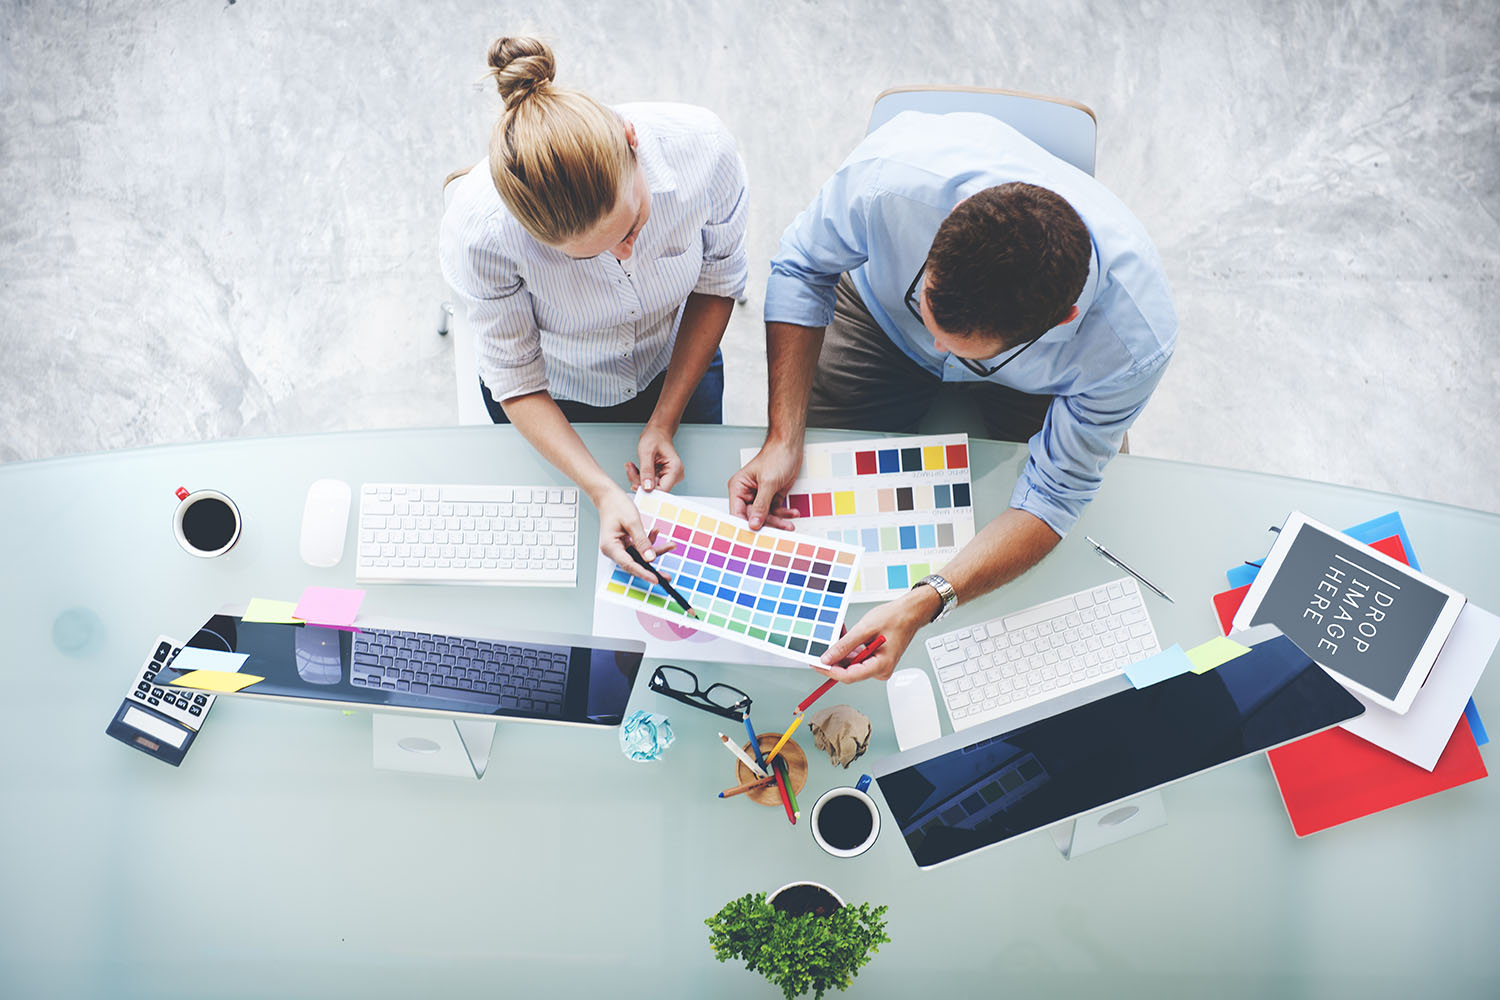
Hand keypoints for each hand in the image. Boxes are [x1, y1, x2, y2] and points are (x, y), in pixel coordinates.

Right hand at [595, 486, 676, 584]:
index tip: (655, 579)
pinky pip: (639, 548)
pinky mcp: (625, 543)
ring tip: (669, 545)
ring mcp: (619, 547)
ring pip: (639, 556)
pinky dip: (649, 542)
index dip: (643, 573)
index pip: (628, 564)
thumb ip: (642, 541)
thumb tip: (650, 558)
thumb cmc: (616, 506)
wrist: (609, 496)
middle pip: (634, 564)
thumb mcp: (632, 522)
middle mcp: (614, 550)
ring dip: (654, 550)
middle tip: (666, 576)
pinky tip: (655, 533)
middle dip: (652, 568)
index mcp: (610, 547)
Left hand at [626, 424, 683, 492]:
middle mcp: (674, 475)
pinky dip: (639, 477)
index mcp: (675, 469)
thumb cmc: (655, 437)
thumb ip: (646, 470)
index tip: (635, 485)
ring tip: (631, 467)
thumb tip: (647, 487)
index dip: (648, 490)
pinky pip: (648, 483)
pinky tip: (635, 468)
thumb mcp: (647, 452)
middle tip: (631, 470)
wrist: (657, 432)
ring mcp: (668, 477)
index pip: (663, 490)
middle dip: (639, 482)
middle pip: (655, 490)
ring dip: (637, 479)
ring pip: (650, 488)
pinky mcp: (661, 477)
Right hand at [728, 439, 803, 529]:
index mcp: (738, 487)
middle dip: (768, 523)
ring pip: (766, 516)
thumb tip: (754, 523)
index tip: (754, 536)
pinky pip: (776, 511)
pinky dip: (784, 513)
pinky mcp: (771, 496)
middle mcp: (747, 493)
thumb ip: (761, 505)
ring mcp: (760, 496)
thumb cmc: (776, 455)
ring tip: (789, 523)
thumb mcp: (768, 482)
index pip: (737, 513)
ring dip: (779, 520)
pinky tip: (792, 513)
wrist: (791, 446)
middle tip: (779, 530)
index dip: (745, 525)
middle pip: (753, 517)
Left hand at [810, 588, 940, 683]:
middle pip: (849, 671)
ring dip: (842, 652)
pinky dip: (849, 648)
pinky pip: (858, 658)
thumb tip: (828, 658)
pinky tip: (845, 636)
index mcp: (881, 666)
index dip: (830, 671)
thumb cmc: (895, 619)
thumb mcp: (865, 630)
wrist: (910, 612)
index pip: (849, 676)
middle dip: (834, 659)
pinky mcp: (876, 660)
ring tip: (837, 635)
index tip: (817, 664)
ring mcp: (878, 665)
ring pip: (852, 664)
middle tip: (822, 646)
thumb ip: (845, 646)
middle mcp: (880, 670)